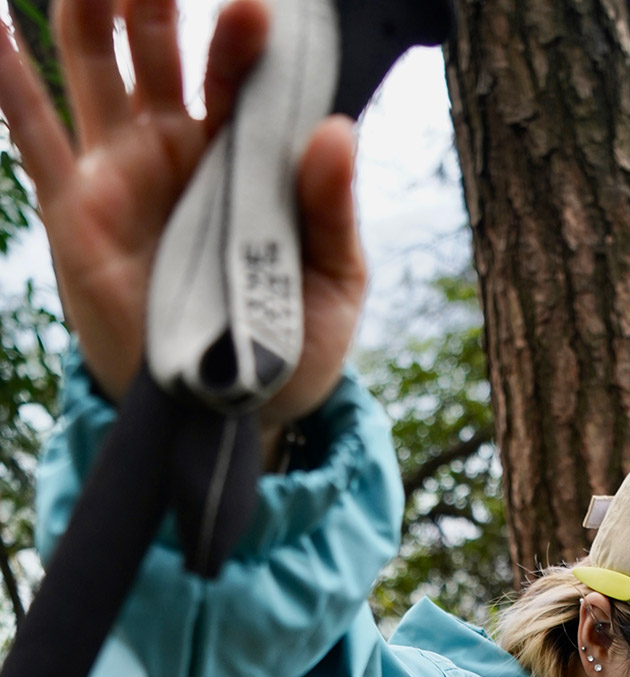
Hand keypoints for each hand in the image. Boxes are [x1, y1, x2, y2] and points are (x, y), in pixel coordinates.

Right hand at [0, 0, 365, 420]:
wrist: (227, 420)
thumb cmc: (284, 349)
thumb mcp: (332, 288)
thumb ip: (333, 213)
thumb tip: (336, 131)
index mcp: (239, 154)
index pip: (236, 70)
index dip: (242, 31)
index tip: (260, 6)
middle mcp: (173, 146)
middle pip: (154, 39)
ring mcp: (120, 171)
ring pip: (90, 59)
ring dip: (88, 1)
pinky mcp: (74, 210)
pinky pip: (31, 134)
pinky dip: (5, 72)